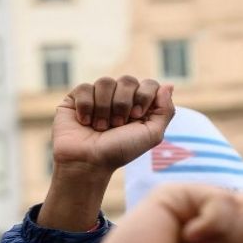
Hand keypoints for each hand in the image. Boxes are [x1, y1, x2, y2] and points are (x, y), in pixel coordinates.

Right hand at [38, 78, 173, 231]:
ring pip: (105, 82)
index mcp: (138, 105)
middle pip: (127, 80)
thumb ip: (166, 110)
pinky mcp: (75, 99)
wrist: (87, 161)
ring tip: (99, 127)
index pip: (149, 84)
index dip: (143, 97)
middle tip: (116, 125)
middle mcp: (118, 98)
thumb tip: (168, 86)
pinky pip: (84, 88)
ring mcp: (96, 97)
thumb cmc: (119, 151)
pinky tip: (84, 122)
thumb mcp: (151, 135)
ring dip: (104, 108)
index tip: (135, 117)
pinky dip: (86, 107)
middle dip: (122, 104)